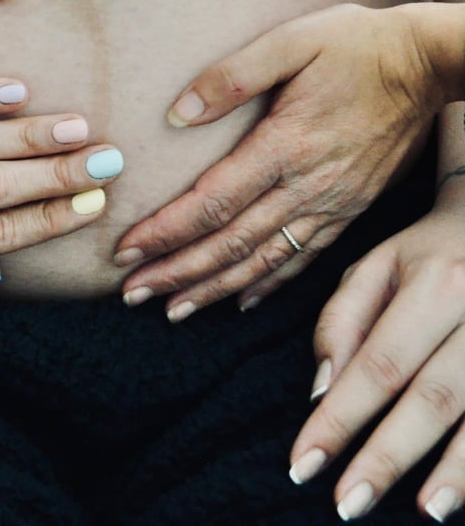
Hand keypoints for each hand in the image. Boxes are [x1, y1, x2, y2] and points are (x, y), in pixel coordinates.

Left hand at [114, 4, 443, 321]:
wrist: (426, 63)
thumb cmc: (355, 43)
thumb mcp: (290, 40)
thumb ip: (230, 76)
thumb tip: (177, 114)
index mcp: (285, 145)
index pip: (212, 204)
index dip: (165, 233)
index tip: (126, 253)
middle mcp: (308, 186)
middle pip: (230, 243)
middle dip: (177, 273)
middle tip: (133, 295)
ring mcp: (333, 203)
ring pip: (264, 260)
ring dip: (215, 288)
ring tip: (174, 310)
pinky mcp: (352, 208)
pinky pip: (304, 258)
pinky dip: (269, 283)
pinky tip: (242, 298)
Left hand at [289, 205, 464, 522]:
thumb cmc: (427, 254)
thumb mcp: (376, 265)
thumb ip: (342, 321)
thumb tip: (320, 393)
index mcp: (437, 284)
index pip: (379, 364)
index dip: (340, 418)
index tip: (304, 464)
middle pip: (433, 397)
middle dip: (388, 456)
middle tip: (347, 504)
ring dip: (455, 473)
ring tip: (423, 510)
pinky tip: (459, 496)